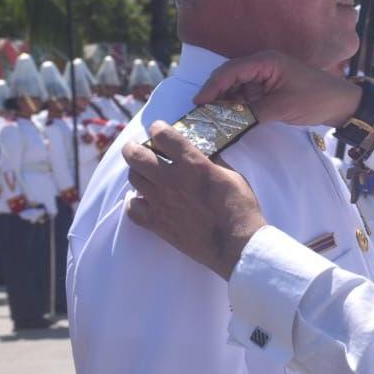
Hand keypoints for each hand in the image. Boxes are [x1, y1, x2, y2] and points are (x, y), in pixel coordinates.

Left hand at [122, 122, 265, 279]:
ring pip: (133, 179)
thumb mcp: (232, 175)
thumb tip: (201, 153)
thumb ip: (212, 161)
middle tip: (136, 148)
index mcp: (193, 164)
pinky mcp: (157, 223)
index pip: (163, 136)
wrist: (237, 245)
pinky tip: (144, 199)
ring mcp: (161, 202)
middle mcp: (171, 180)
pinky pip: (132, 208)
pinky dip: (134, 201)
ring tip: (144, 173)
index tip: (158, 129)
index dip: (158, 128)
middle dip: (133, 147)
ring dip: (137, 172)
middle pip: (136, 156)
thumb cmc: (240, 208)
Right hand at [194, 50, 361, 127]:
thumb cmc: (316, 99)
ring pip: (236, 87)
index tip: (198, 103)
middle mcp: (263, 64)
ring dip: (225, 102)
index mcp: (266, 61)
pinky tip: (230, 118)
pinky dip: (238, 106)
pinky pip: (247, 95)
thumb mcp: (282, 107)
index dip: (211, 87)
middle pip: (229, 77)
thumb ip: (252, 113)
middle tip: (201, 114)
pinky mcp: (269, 88)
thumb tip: (227, 122)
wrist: (342, 104)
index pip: (230, 71)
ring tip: (212, 119)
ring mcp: (266, 76)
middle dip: (215, 94)